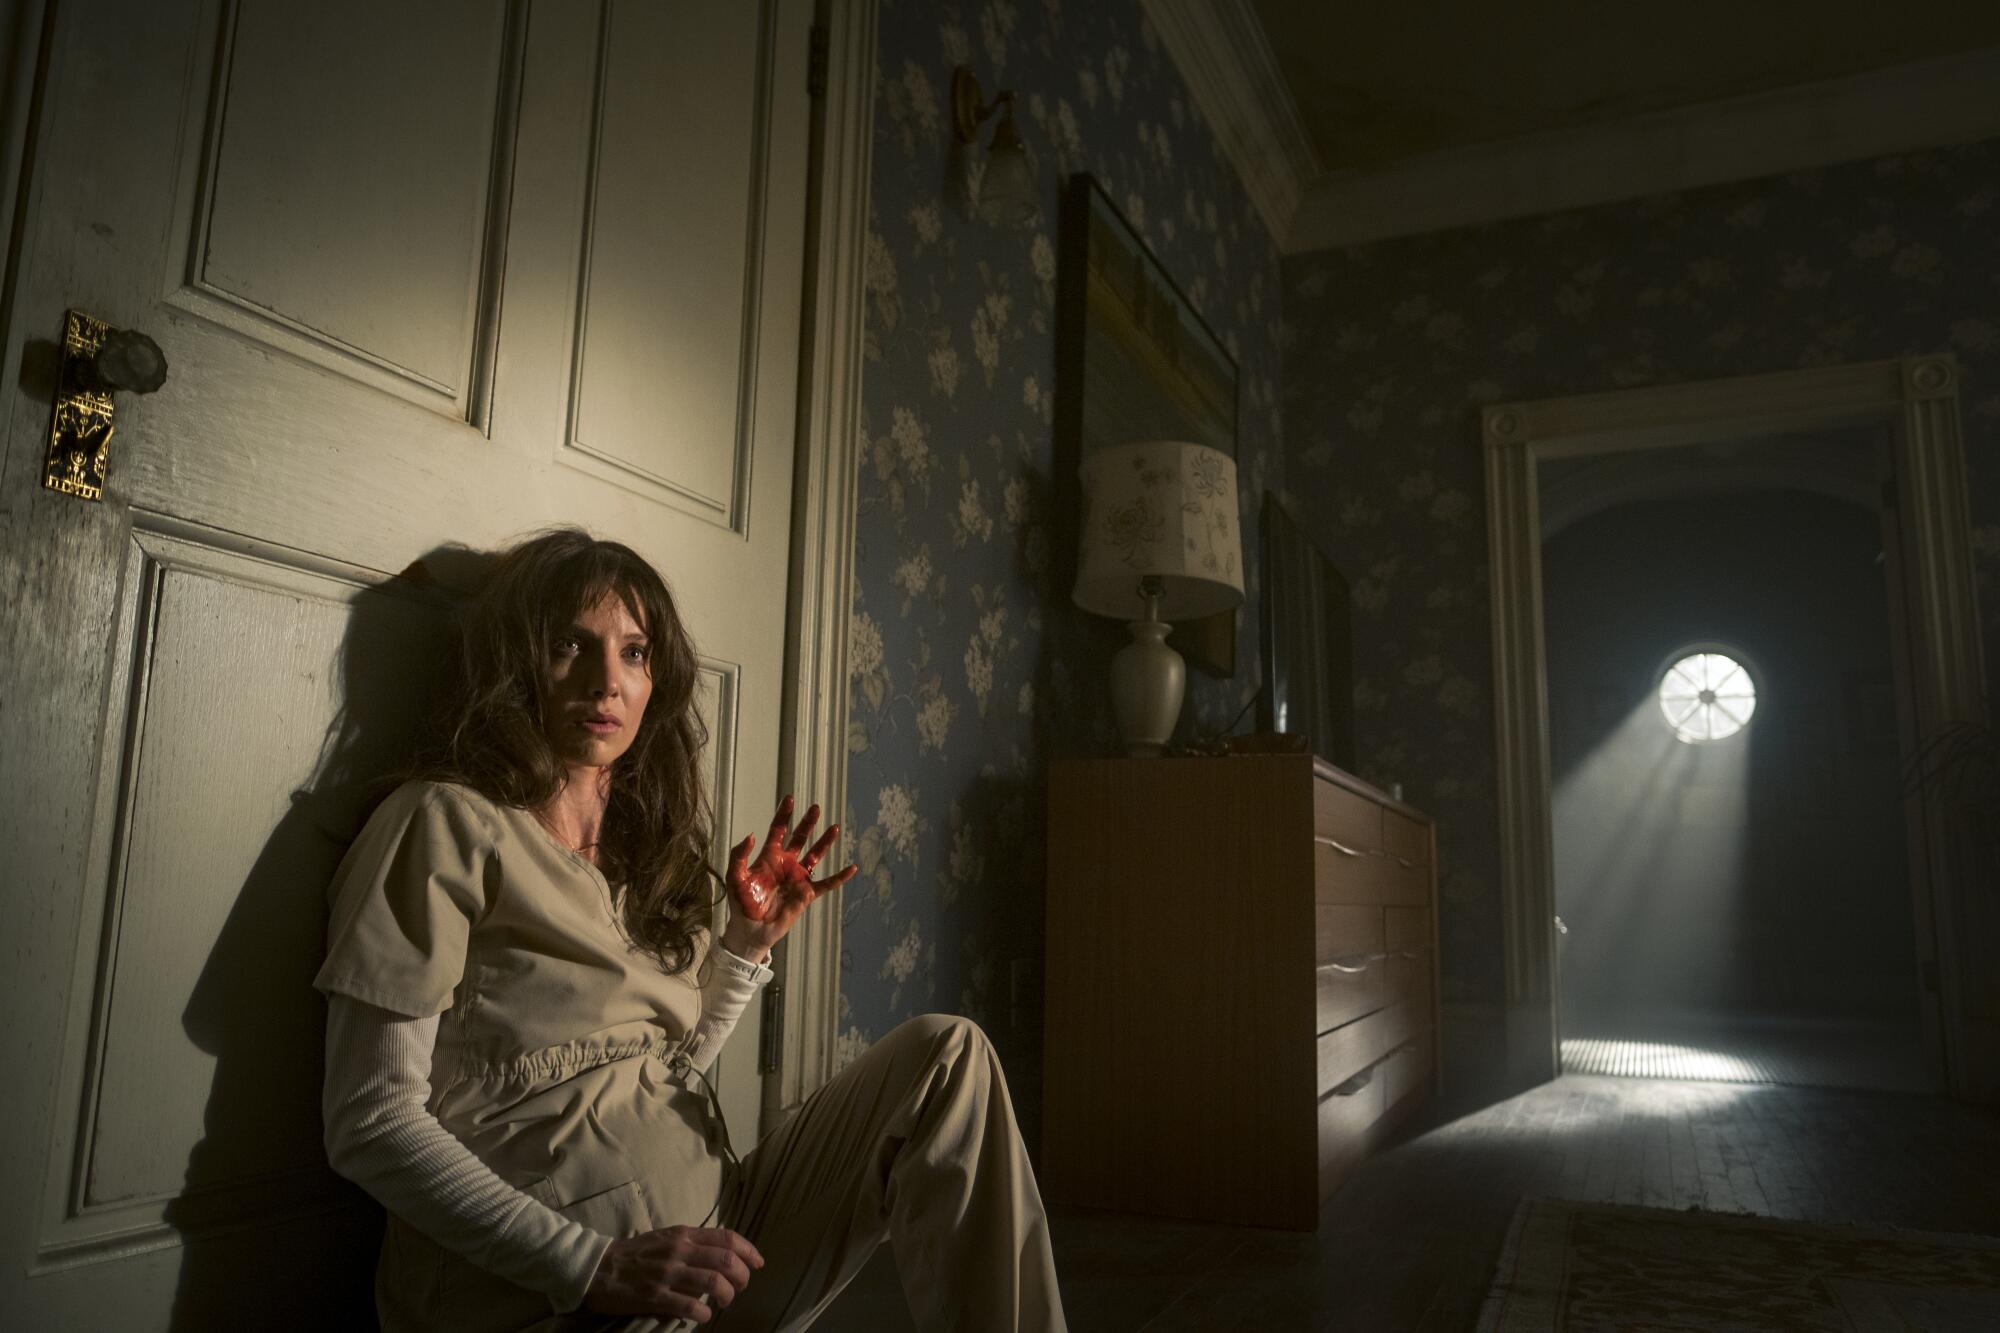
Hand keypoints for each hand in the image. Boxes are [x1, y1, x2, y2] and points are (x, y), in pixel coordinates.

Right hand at [584, 1225, 764, 1322]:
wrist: (597, 1267)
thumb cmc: (634, 1254)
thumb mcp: (667, 1238)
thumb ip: (693, 1243)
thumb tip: (722, 1254)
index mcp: (683, 1235)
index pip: (727, 1237)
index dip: (749, 1250)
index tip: (759, 1262)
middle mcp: (679, 1251)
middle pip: (727, 1261)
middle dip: (742, 1277)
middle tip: (741, 1287)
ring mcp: (668, 1273)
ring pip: (714, 1283)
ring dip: (727, 1296)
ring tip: (724, 1302)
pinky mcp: (655, 1296)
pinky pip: (690, 1306)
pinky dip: (704, 1313)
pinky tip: (703, 1316)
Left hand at [724, 794, 856, 956]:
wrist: (750, 929)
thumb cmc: (741, 903)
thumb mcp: (735, 877)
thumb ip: (739, 855)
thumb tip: (752, 835)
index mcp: (768, 857)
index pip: (778, 830)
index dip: (784, 815)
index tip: (790, 799)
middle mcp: (786, 863)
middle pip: (800, 838)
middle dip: (807, 823)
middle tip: (816, 807)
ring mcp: (797, 877)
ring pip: (815, 855)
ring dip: (824, 842)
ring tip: (834, 827)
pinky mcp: (807, 893)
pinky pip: (827, 883)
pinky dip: (839, 876)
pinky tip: (852, 868)